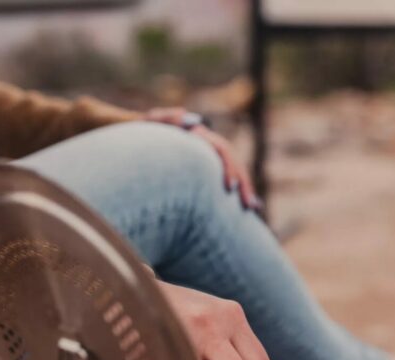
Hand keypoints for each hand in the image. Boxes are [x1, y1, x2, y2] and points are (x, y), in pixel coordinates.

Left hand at [144, 108, 259, 209]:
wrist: (141, 141)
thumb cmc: (144, 134)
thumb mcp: (149, 124)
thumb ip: (163, 118)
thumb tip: (182, 114)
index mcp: (199, 136)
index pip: (222, 150)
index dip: (229, 167)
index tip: (228, 188)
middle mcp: (209, 146)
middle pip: (234, 163)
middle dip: (244, 183)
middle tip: (248, 206)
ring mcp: (208, 158)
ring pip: (234, 172)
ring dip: (245, 189)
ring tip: (252, 208)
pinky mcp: (206, 171)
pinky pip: (226, 182)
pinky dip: (235, 195)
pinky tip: (246, 209)